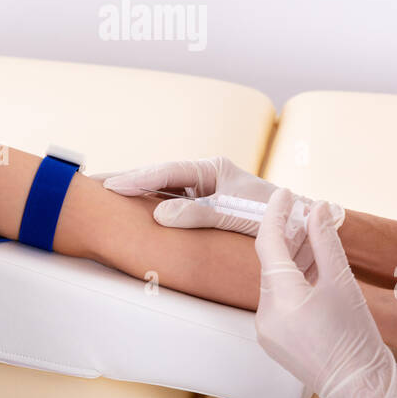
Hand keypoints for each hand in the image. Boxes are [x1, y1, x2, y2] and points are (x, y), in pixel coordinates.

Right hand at [100, 156, 309, 234]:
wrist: (304, 229)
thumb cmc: (277, 218)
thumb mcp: (238, 216)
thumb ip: (200, 214)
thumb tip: (160, 213)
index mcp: (213, 169)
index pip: (167, 172)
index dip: (137, 179)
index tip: (110, 185)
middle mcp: (206, 177)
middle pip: (158, 176)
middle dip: (127, 179)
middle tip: (92, 184)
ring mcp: (204, 192)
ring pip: (162, 189)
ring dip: (135, 191)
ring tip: (103, 193)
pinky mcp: (205, 208)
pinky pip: (172, 203)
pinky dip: (150, 204)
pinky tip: (132, 210)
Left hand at [254, 187, 396, 397]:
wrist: (359, 388)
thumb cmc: (356, 338)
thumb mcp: (343, 282)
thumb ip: (325, 240)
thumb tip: (317, 208)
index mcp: (281, 298)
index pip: (269, 243)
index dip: (276, 214)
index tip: (286, 194)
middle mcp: (265, 313)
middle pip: (272, 262)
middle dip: (290, 236)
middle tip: (308, 215)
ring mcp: (267, 329)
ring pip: (276, 281)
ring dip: (293, 259)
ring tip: (315, 239)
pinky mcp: (274, 339)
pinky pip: (279, 300)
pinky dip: (293, 282)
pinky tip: (312, 270)